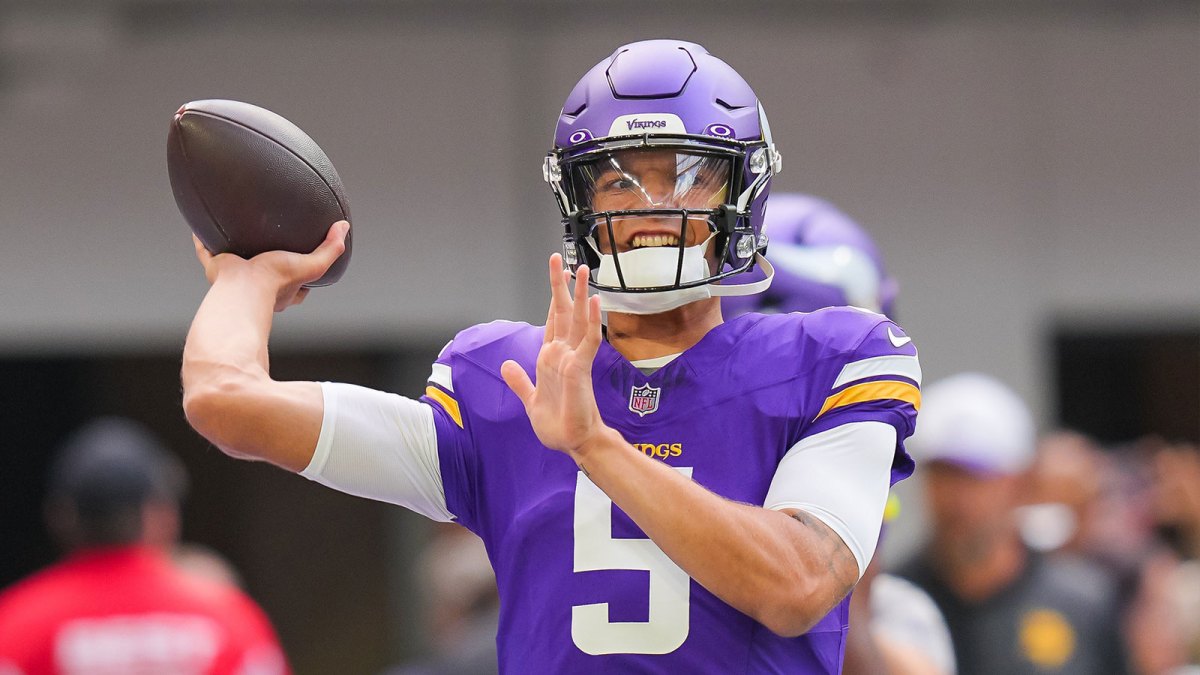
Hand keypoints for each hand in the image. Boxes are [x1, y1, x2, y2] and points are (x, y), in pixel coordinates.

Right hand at [192, 220, 348, 311]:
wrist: (242, 290)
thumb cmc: (275, 283)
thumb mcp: (311, 266)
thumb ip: (330, 250)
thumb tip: (344, 227)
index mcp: (281, 288)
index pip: (297, 282)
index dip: (302, 270)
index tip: (303, 255)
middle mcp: (258, 285)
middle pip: (265, 269)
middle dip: (267, 257)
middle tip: (269, 238)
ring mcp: (236, 278)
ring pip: (236, 259)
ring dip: (236, 247)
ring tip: (236, 228)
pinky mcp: (217, 268)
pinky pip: (207, 251)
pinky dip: (202, 240)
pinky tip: (200, 225)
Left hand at [501, 254, 607, 459]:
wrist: (573, 442)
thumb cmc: (557, 424)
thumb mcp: (530, 399)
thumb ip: (519, 381)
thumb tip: (507, 364)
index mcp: (551, 357)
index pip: (553, 320)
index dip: (554, 297)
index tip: (558, 275)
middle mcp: (564, 353)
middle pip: (564, 312)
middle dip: (562, 286)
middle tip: (561, 258)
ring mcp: (574, 359)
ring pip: (578, 320)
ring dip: (580, 295)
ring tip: (582, 270)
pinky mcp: (581, 369)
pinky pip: (588, 341)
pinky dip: (591, 321)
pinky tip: (594, 302)